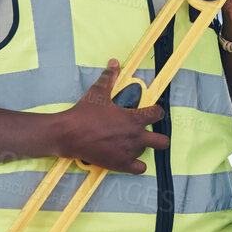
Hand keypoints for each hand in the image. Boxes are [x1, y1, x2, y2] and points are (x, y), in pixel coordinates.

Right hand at [51, 60, 169, 171]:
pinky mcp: (121, 165)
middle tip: (146, 132)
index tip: (150, 111)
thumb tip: (114, 62)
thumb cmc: (84, 113)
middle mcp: (136, 137)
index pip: (158, 114)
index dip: (156, 111)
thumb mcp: (98, 92)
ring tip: (127, 142)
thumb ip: (109, 77)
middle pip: (163, 141)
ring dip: (140, 147)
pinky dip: (136, 165)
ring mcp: (129, 152)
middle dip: (158, 136)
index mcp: (134, 118)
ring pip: (146, 152)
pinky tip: (127, 157)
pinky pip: (140, 169)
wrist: (68, 134)